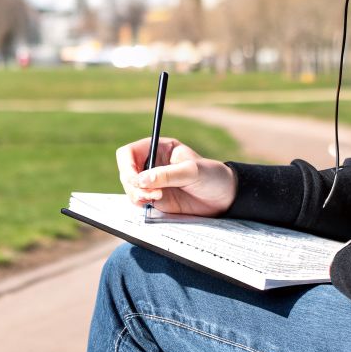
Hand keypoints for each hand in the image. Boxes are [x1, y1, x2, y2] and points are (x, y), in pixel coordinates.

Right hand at [116, 137, 237, 217]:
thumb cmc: (212, 176)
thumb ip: (167, 175)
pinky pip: (138, 200)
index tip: (135, 179)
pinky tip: (155, 202)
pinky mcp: (154, 198)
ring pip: (129, 188)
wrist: (224, 198)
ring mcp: (151, 182)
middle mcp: (151, 164)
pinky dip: (140, 203)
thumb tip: (140, 180)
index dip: (127, 165)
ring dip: (136, 194)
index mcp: (158, 148)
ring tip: (156, 198)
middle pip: (126, 172)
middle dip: (132, 184)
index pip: (129, 153)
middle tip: (150, 194)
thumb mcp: (192, 171)